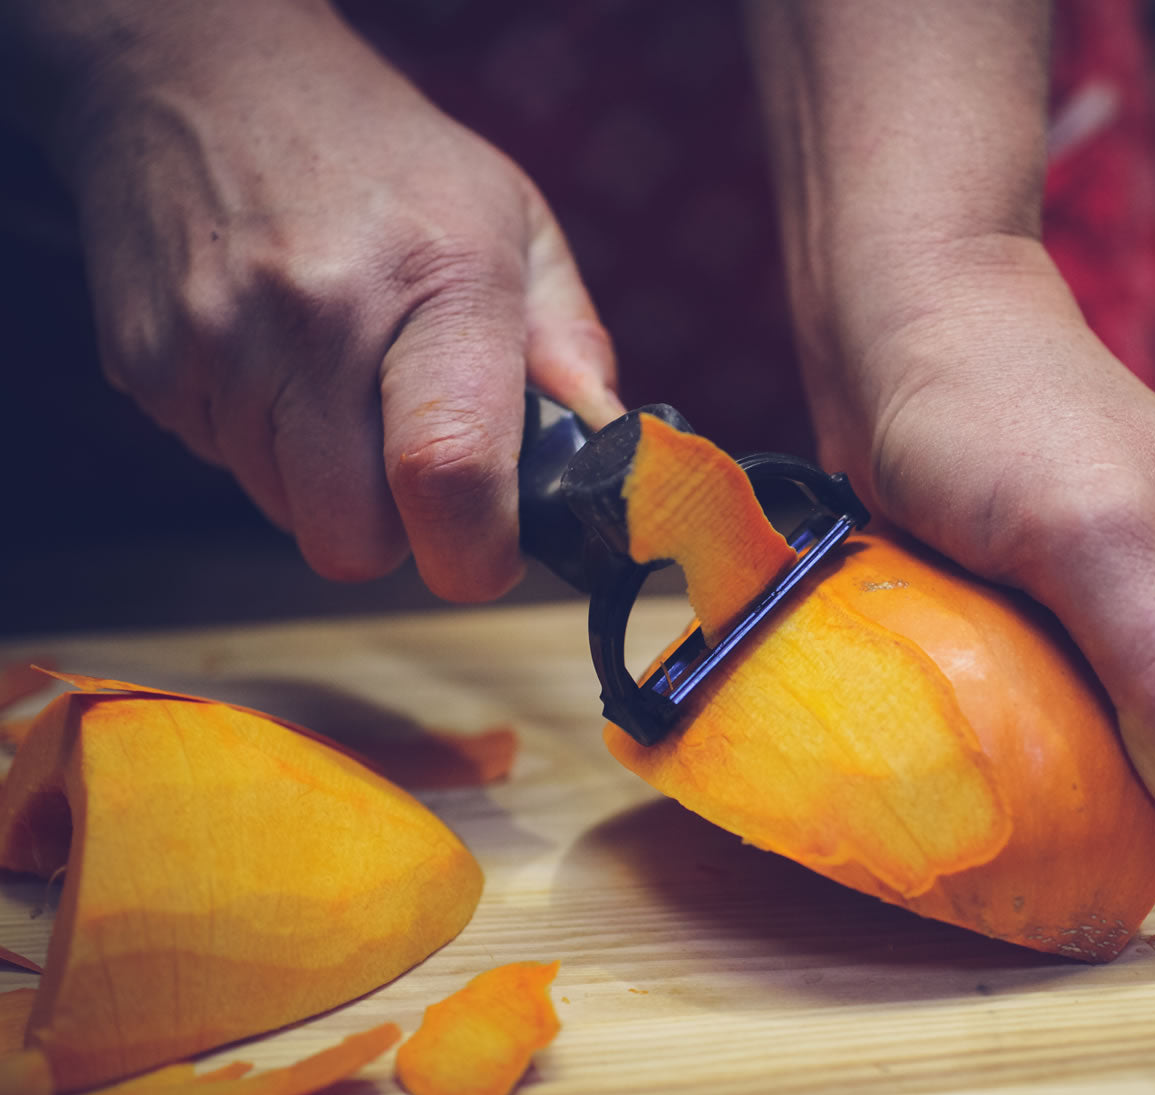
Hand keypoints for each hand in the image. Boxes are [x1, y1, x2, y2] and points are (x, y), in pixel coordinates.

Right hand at [52, 1, 622, 597]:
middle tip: (420, 464)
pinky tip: (280, 362)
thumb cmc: (386, 160)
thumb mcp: (513, 221)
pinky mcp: (149, 367)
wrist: (203, 79)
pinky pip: (227, 470)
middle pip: (352, 540)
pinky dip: (266, 445)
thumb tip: (603, 449)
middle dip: (399, 533)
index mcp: (440, 280)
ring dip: (330, 486)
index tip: (491, 552)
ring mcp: (217, 345)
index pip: (449, 471)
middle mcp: (318, 316)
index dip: (477, 552)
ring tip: (344, 383)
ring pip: (289, 516)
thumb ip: (571, 343)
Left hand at [813, 238, 1154, 851]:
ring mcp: (1138, 629)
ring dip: (1041, 757)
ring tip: (976, 722)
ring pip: (1106, 752)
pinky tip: (961, 711)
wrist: (900, 338)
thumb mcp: (1096, 540)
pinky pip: (1050, 722)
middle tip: (1007, 744)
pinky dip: (1006, 729)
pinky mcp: (1064, 632)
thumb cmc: (1002, 414)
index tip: (1061, 787)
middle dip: (1097, 777)